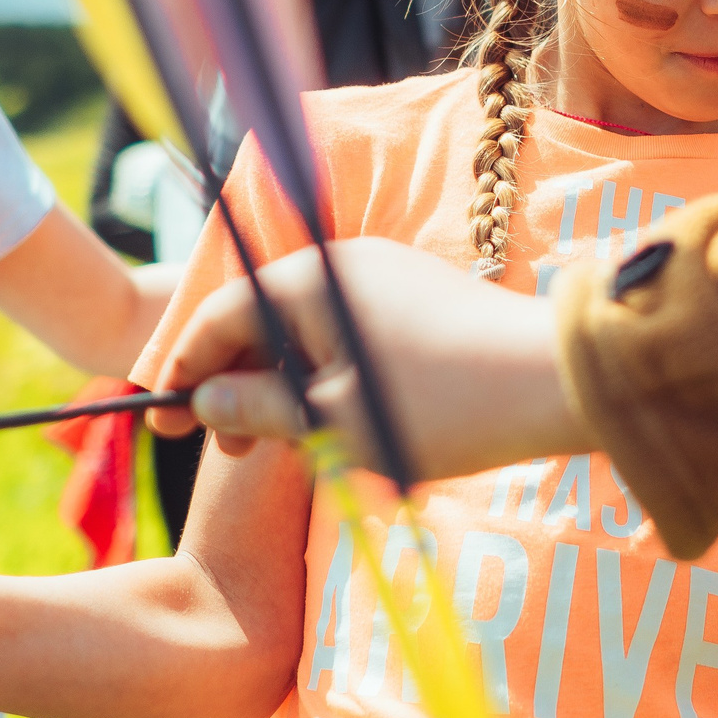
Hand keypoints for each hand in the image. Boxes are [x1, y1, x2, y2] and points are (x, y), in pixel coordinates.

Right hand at [144, 237, 589, 482]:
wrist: (557, 381)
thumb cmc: (439, 405)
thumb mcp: (332, 422)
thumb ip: (258, 409)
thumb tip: (207, 400)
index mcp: (310, 280)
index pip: (220, 317)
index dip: (184, 372)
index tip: (160, 421)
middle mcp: (343, 263)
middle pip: (262, 321)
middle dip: (236, 385)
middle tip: (226, 454)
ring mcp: (387, 278)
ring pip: (308, 334)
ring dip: (287, 389)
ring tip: (288, 450)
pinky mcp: (422, 300)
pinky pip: (350, 337)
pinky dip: (330, 379)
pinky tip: (340, 427)